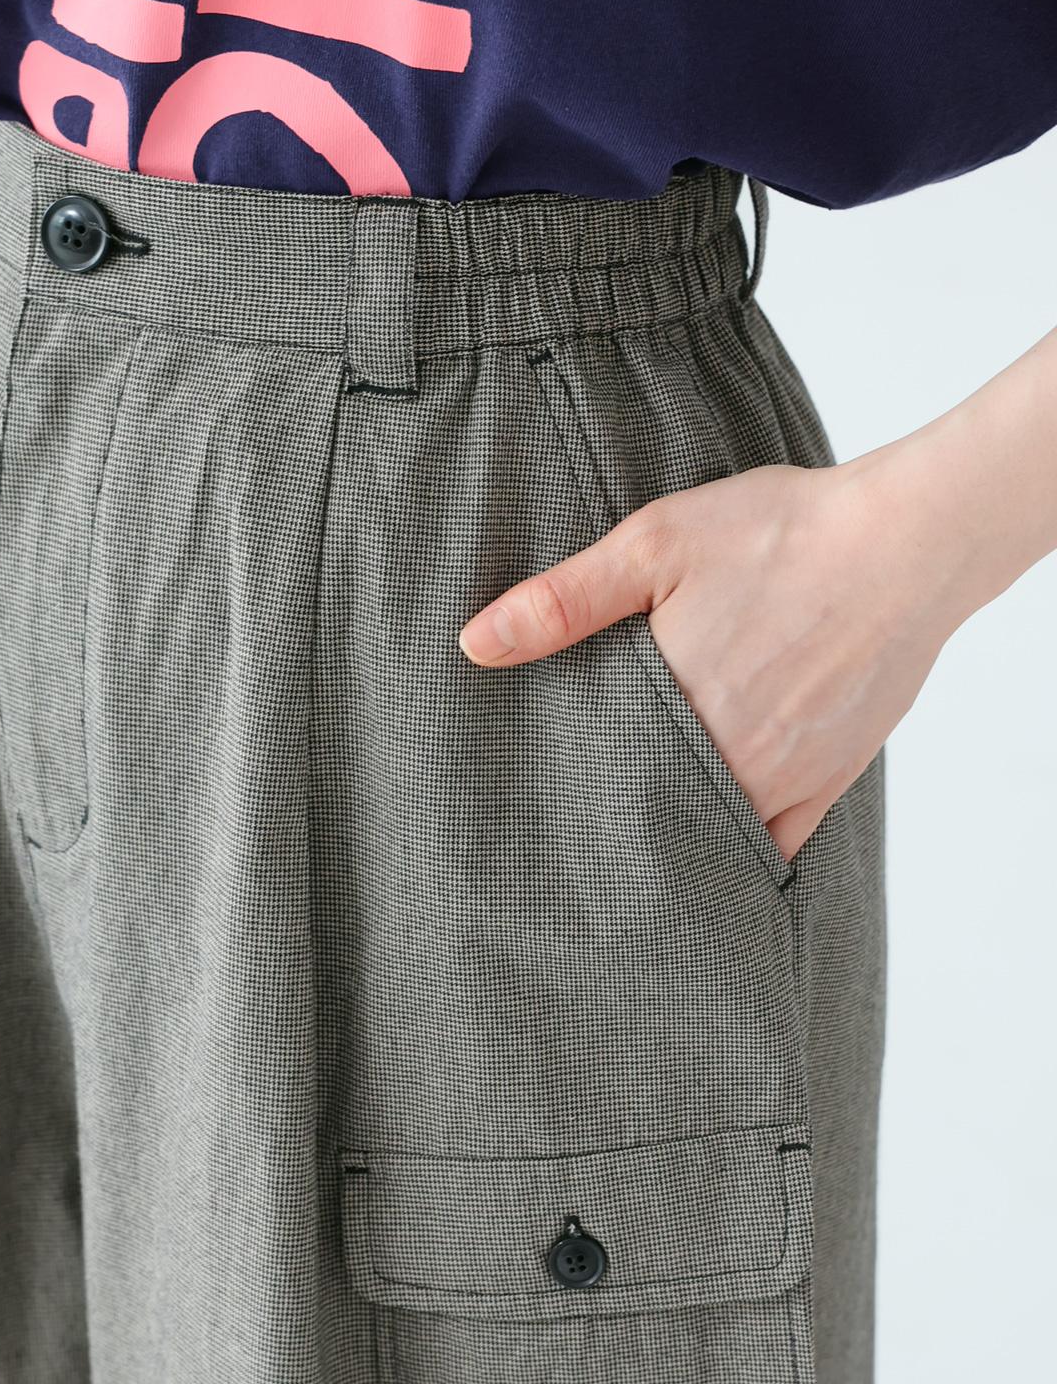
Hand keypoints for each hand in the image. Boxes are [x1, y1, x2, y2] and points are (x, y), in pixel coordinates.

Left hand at [458, 452, 962, 863]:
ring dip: (669, 839)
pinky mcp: (831, 779)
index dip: (564, 798)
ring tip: (629, 837)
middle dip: (611, 824)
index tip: (535, 805)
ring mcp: (786, 779)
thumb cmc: (780, 533)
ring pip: (709, 839)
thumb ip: (563, 600)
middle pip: (651, 820)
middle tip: (572, 828)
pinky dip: (738, 849)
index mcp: (677, 710)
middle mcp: (732, 762)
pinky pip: (777, 845)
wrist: (907, 539)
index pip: (597, 782)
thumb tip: (475, 644)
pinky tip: (707, 846)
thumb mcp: (654, 545)